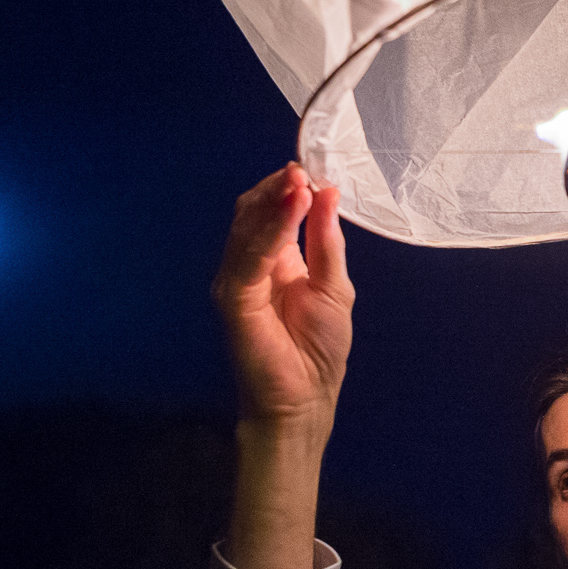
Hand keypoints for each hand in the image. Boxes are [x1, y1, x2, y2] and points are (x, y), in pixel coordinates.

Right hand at [212, 163, 353, 437]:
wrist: (304, 397)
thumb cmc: (320, 348)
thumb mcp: (334, 286)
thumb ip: (326, 241)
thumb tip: (327, 193)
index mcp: (277, 260)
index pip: (272, 213)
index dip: (289, 190)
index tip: (311, 170)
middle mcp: (251, 265)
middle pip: (253, 213)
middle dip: (278, 189)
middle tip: (301, 171)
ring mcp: (238, 280)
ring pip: (248, 229)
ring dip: (274, 202)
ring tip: (298, 182)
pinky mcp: (233, 297)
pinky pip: (249, 256)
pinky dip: (271, 230)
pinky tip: (291, 210)